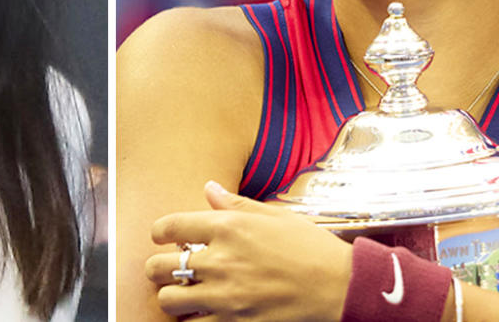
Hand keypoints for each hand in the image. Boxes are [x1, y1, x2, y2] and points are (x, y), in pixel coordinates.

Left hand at [145, 181, 353, 320]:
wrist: (339, 286)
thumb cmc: (310, 247)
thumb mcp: (273, 215)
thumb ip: (235, 203)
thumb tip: (209, 189)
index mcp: (228, 227)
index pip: (170, 226)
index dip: (159, 232)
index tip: (162, 237)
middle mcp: (220, 261)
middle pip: (159, 268)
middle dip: (159, 268)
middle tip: (170, 269)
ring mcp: (225, 296)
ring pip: (169, 302)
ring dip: (172, 297)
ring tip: (184, 294)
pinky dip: (193, 321)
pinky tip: (203, 313)